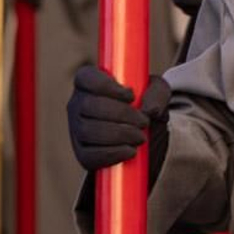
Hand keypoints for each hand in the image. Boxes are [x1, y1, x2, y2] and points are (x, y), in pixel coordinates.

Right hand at [67, 65, 169, 182]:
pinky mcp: (81, 152)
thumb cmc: (143, 105)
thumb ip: (157, 93)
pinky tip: (130, 151)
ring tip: (140, 137)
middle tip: (143, 121)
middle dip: (120, 114)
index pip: (86, 78)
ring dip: (118, 134)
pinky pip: (89, 155)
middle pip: (88, 105)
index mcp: (89, 81)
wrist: (141, 135)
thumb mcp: (156, 92)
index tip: (131, 95)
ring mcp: (76, 129)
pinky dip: (112, 154)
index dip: (107, 86)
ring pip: (88, 130)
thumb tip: (150, 109)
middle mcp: (77, 103)